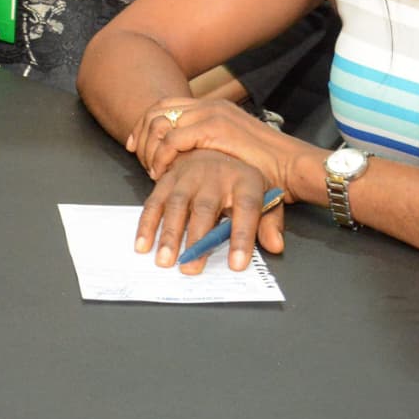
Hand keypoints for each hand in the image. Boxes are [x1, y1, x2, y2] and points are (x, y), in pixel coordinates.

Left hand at [124, 95, 303, 188]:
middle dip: (141, 134)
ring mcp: (211, 114)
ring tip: (152, 170)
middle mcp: (209, 105)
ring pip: (161, 124)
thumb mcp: (232, 151)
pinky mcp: (214, 129)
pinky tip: (162, 172)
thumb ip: (207, 149)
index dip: (145, 124)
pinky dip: (162, 156)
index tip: (135, 144)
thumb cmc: (268, 166)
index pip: (165, 105)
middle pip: (157, 110)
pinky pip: (172, 139)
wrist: (294, 165)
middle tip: (136, 156)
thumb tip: (185, 161)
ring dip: (150, 148)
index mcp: (213, 106)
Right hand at [135, 149, 289, 273]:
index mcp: (245, 180)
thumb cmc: (240, 183)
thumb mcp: (265, 197)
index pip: (247, 209)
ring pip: (176, 204)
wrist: (215, 150)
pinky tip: (142, 244)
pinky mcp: (167, 178)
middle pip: (205, 208)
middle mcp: (215, 174)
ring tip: (164, 260)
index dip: (242, 237)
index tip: (237, 265)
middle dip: (197, 240)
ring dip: (168, 234)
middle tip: (190, 268)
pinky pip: (154, 201)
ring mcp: (188, 174)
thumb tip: (275, 246)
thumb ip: (269, 223)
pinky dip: (147, 224)